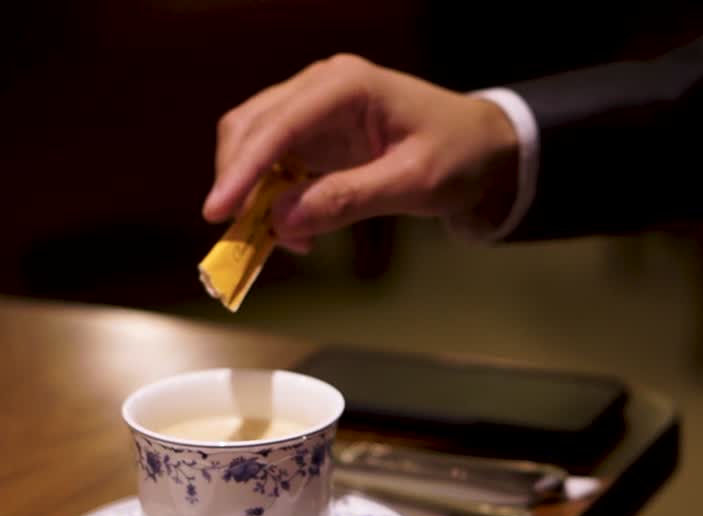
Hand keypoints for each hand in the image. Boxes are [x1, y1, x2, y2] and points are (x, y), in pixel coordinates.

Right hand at [204, 54, 518, 251]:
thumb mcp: (413, 182)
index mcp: (346, 86)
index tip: (218, 211)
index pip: (278, 125)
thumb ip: (348, 199)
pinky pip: (274, 165)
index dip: (242, 170)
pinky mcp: (314, 136)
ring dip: (253, 195)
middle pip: (250, 128)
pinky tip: (294, 232)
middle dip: (237, 183)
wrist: (485, 149)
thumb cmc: (459, 156)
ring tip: (280, 242)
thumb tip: (281, 221)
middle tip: (242, 238)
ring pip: (253, 145)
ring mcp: (314, 111)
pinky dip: (271, 200)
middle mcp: (321, 88)